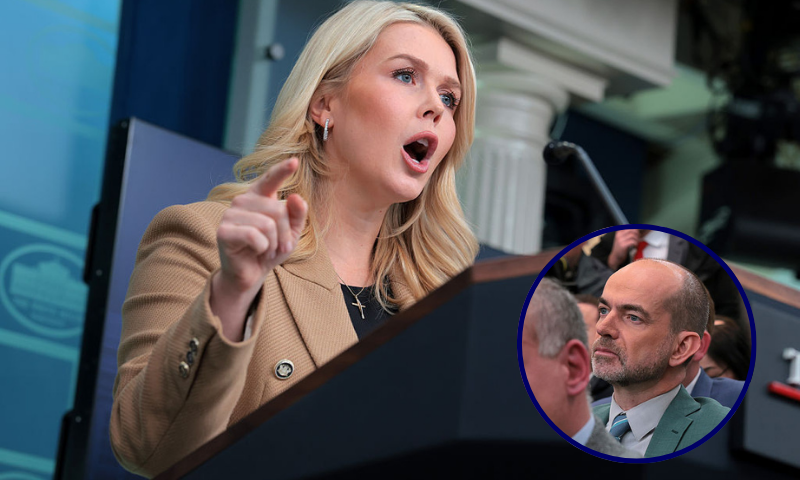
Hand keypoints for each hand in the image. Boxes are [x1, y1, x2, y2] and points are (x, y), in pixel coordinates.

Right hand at [211, 158, 307, 338]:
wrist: (250, 274)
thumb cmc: (270, 249)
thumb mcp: (291, 233)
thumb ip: (297, 214)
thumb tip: (296, 197)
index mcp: (259, 197)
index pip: (270, 179)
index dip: (281, 170)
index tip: (294, 161)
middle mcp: (243, 200)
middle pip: (278, 210)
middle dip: (285, 233)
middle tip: (279, 246)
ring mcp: (230, 214)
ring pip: (268, 224)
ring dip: (273, 244)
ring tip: (266, 250)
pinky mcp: (223, 231)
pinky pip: (255, 236)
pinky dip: (262, 249)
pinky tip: (255, 252)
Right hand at [608, 229, 639, 269]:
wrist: (615, 256)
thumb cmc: (620, 248)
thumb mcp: (622, 238)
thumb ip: (628, 234)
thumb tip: (637, 230)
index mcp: (619, 231)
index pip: (630, 226)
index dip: (636, 229)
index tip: (638, 234)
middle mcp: (619, 234)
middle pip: (633, 230)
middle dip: (637, 234)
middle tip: (638, 239)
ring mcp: (620, 239)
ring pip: (633, 235)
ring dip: (637, 239)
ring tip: (636, 243)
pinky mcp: (623, 245)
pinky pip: (633, 241)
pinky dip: (636, 243)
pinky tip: (635, 246)